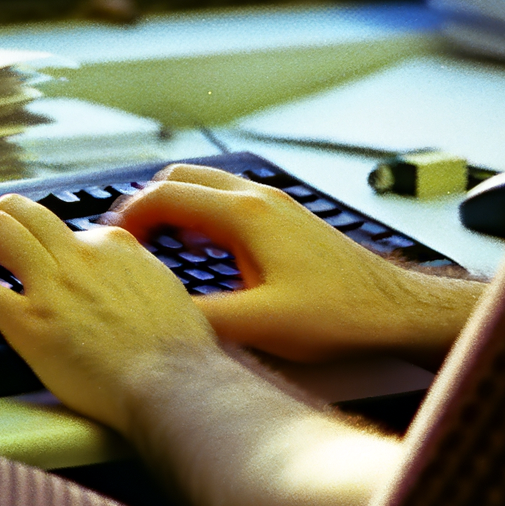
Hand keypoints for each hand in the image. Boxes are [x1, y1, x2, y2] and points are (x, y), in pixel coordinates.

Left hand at [0, 194, 229, 436]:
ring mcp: (51, 286)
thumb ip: (141, 277)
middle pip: (20, 210)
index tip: (42, 272)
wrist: (175, 384)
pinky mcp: (28, 322)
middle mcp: (79, 255)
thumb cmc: (180, 354)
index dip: (48, 250)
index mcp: (114, 246)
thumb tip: (131, 280)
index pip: (65, 229)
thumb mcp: (169, 293)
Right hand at [110, 164, 481, 363]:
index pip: (164, 196)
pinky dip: (199, 215)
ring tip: (153, 248)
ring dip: (172, 208)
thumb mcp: (262, 326)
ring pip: (205, 186)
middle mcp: (259, 199)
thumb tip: (154, 320)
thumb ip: (202, 319)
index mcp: (247, 215)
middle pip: (180, 179)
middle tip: (125, 244)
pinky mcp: (286, 219)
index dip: (127, 219)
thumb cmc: (341, 315)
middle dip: (144, 206)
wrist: (393, 310)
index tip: (110, 246)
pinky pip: (227, 201)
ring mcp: (275, 205)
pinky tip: (199, 252)